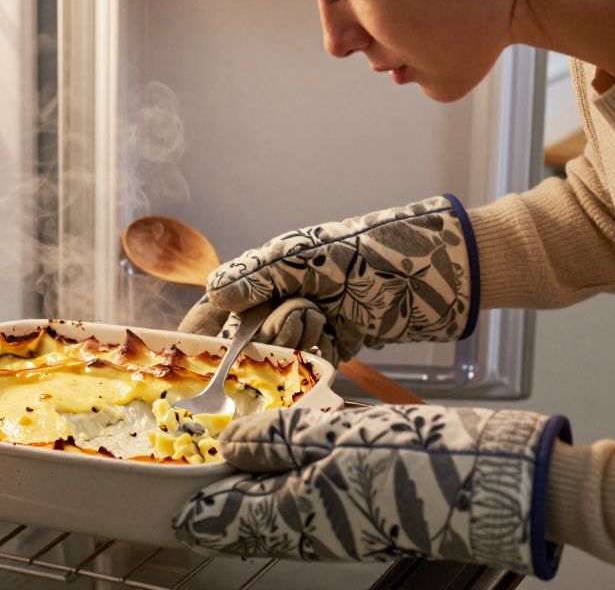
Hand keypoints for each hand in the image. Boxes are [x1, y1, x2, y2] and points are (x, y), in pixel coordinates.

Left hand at [173, 404, 568, 578]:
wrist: (492, 486)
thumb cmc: (415, 460)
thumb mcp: (334, 437)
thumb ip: (276, 440)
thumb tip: (230, 445)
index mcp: (295, 515)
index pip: (227, 521)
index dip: (194, 513)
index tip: (168, 509)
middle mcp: (314, 530)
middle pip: (250, 523)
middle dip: (220, 507)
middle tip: (194, 486)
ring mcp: (345, 525)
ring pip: (282, 516)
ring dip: (254, 497)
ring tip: (235, 473)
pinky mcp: (371, 513)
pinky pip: (314, 507)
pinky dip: (292, 489)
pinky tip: (294, 467)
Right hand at [203, 195, 478, 358]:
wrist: (433, 269)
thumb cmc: (368, 248)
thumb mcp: (306, 254)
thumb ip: (259, 274)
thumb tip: (216, 292)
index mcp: (267, 274)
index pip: (218, 307)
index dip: (197, 331)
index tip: (180, 353)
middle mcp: (282, 301)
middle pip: (244, 339)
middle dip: (259, 336)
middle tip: (294, 314)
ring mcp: (309, 327)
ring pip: (278, 355)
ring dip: (295, 340)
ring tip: (323, 317)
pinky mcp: (337, 349)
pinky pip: (309, 366)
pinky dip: (317, 357)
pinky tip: (336, 336)